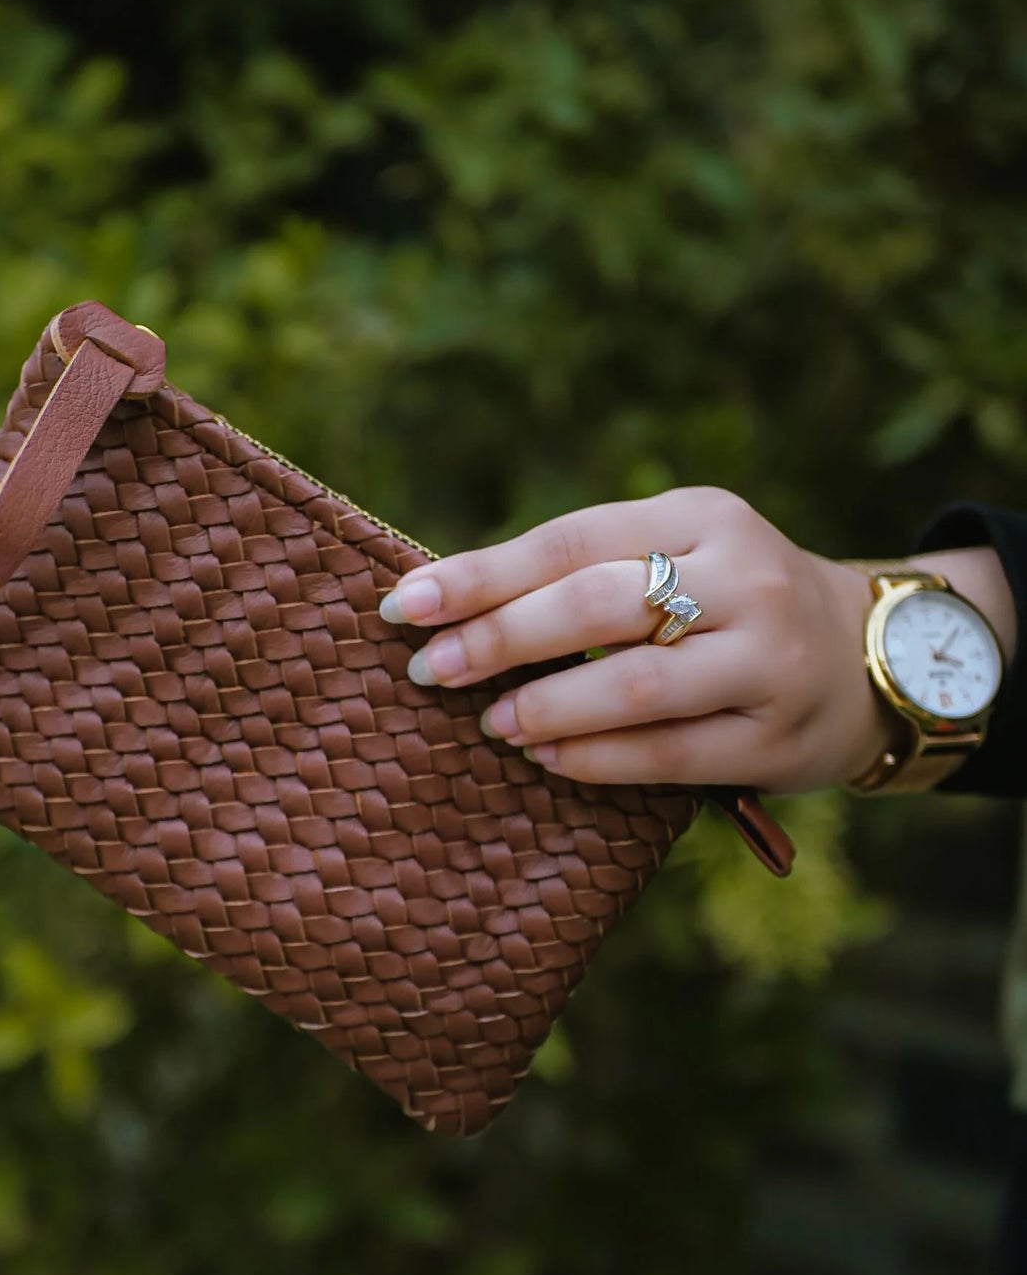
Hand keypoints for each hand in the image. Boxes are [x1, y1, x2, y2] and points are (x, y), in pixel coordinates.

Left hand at [377, 487, 889, 793]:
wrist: (870, 655)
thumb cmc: (730, 601)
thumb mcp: (675, 554)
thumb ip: (584, 571)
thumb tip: (448, 604)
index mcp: (700, 516)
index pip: (569, 541)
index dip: (479, 575)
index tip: (404, 606)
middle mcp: (742, 576)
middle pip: (596, 604)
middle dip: (499, 638)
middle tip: (428, 671)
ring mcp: (768, 657)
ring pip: (636, 683)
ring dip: (546, 705)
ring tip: (489, 722)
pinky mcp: (778, 735)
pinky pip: (670, 753)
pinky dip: (597, 758)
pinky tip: (547, 757)